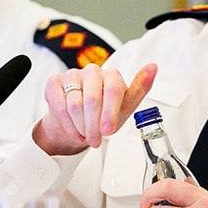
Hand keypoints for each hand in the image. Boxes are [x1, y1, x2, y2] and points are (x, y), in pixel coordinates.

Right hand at [33, 62, 157, 154]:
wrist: (78, 124)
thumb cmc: (104, 115)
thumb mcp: (126, 106)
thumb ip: (141, 88)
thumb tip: (153, 67)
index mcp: (112, 75)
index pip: (113, 90)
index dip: (110, 112)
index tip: (108, 130)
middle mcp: (92, 71)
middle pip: (92, 99)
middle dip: (93, 125)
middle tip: (96, 139)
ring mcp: (72, 75)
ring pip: (74, 104)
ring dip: (80, 126)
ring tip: (85, 134)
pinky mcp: (54, 83)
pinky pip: (58, 104)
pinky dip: (66, 123)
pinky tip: (72, 129)